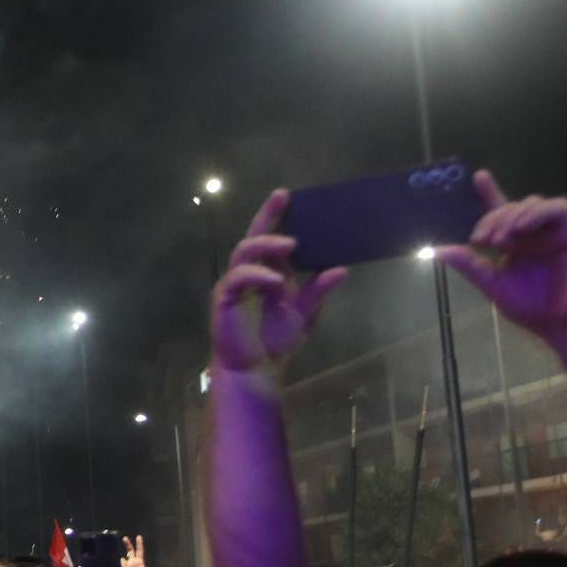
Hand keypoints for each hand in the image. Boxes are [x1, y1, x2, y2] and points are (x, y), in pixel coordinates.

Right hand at [211, 189, 347, 373]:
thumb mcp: (305, 313)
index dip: (275, 218)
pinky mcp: (224, 298)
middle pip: (253, 236)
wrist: (256, 369)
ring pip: (244, 252)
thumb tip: (342, 269)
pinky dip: (257, 275)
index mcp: (267, 273)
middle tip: (281, 199)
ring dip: (266, 244)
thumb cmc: (275, 341)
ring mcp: (234, 284)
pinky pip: (238, 278)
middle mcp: (249, 274)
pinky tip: (276, 280)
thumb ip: (319, 291)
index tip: (287, 196)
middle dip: (266, 216)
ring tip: (290, 244)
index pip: (270, 239)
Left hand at [438, 171, 566, 352]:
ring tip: (499, 239)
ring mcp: (556, 231)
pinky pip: (559, 208)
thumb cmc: (535, 309)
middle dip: (493, 217)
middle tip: (481, 239)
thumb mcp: (495, 285)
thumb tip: (438, 251)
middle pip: (512, 207)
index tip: (479, 176)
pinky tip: (522, 228)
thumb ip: (470, 265)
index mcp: (516, 244)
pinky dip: (537, 213)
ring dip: (511, 215)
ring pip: (533, 203)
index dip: (491, 192)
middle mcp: (535, 234)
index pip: (502, 212)